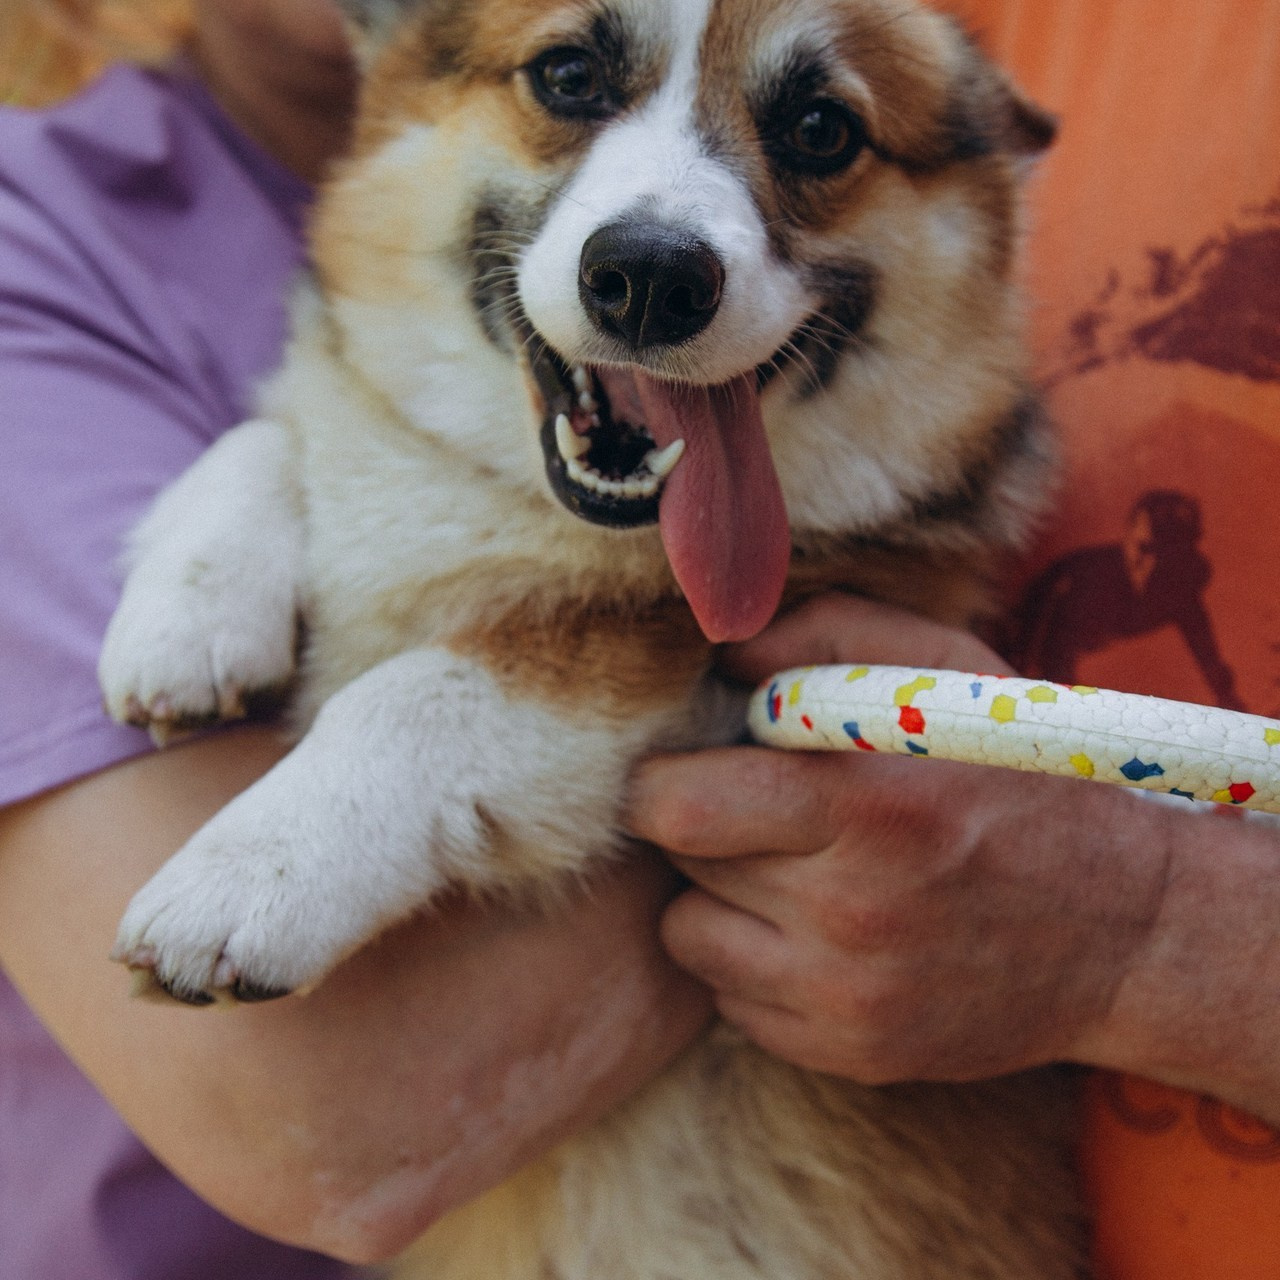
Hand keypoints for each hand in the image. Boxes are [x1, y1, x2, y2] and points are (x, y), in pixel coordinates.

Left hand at [627, 595, 1173, 1084]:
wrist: (1125, 931)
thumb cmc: (1025, 779)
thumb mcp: (949, 671)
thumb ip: (827, 637)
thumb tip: (722, 652)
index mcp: (868, 806)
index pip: (680, 807)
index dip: (658, 781)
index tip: (678, 765)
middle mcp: (850, 914)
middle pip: (683, 866)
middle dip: (696, 828)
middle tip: (748, 809)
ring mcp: (848, 1000)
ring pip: (691, 939)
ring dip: (716, 898)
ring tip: (784, 871)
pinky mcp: (851, 1055)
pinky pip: (732, 1002)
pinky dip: (751, 962)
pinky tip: (813, 932)